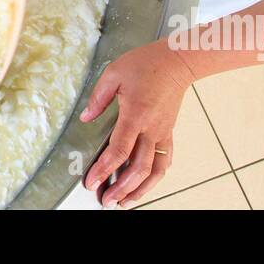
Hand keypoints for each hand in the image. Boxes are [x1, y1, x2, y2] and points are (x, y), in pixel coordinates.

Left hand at [79, 39, 193, 207]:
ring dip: (140, 190)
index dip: (103, 170)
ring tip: (125, 202)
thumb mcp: (114, 73)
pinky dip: (155, 176)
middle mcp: (151, 129)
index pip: (118, 150)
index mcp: (135, 115)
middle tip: (106, 200)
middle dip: (120, 188)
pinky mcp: (169, 132)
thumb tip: (86, 118)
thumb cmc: (147, 64)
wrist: (177, 61)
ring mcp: (163, 133)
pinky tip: (146, 184)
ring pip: (154, 171)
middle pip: (137, 169)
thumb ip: (98, 98)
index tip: (91, 182)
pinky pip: (165, 160)